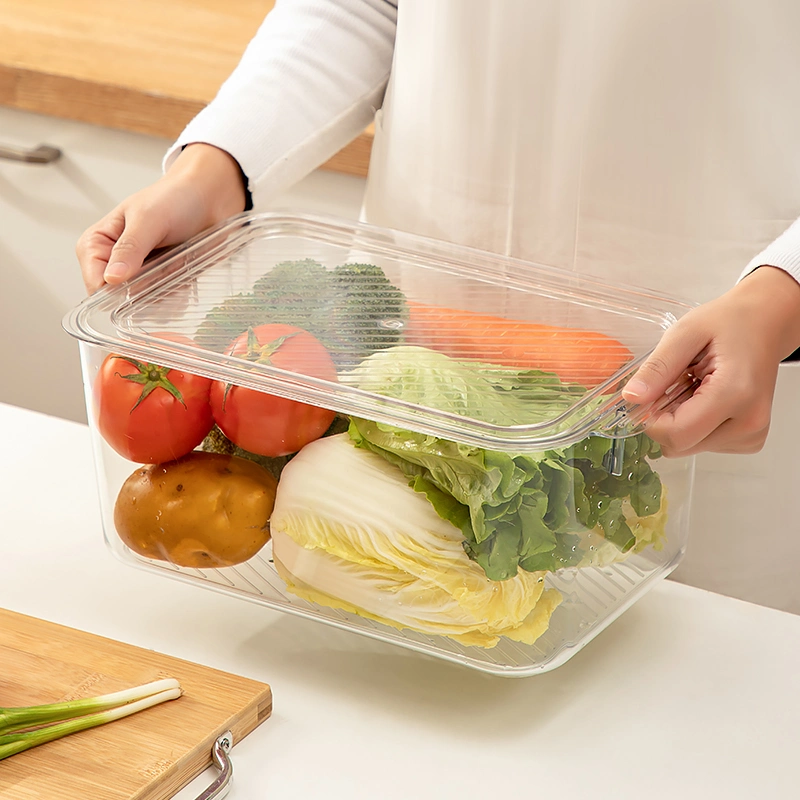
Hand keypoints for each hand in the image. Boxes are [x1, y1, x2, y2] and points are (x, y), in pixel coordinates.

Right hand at [76, 143, 246, 293]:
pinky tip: (185, 269)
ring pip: (144, 302)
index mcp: (98, 243)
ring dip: (164, 289)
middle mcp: (115, 261)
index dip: (115, 290)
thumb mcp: (148, 219)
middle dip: (145, 289)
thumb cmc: (175, 198)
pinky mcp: (162, 280)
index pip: (95, 281)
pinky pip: (165, 301)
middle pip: (120, 297)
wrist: (210, 196)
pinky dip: (177, 292)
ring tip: (177, 261)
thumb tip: (112, 278)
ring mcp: (140, 273)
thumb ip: (130, 248)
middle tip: (165, 265)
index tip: (140, 281)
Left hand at [621, 266, 799, 456]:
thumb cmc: (732, 323)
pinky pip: (704, 444)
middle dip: (664, 420)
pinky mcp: (749, 438)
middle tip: (674, 386)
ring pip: (690, 447)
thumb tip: (632, 397)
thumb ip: (658, 368)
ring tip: (695, 388)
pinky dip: (695, 424)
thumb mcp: (686, 333)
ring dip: (680, 422)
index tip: (649, 396)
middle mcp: (749, 420)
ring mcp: (752, 433)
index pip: (677, 434)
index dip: (652, 420)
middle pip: (681, 445)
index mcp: (735, 393)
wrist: (766, 322)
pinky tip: (705, 398)